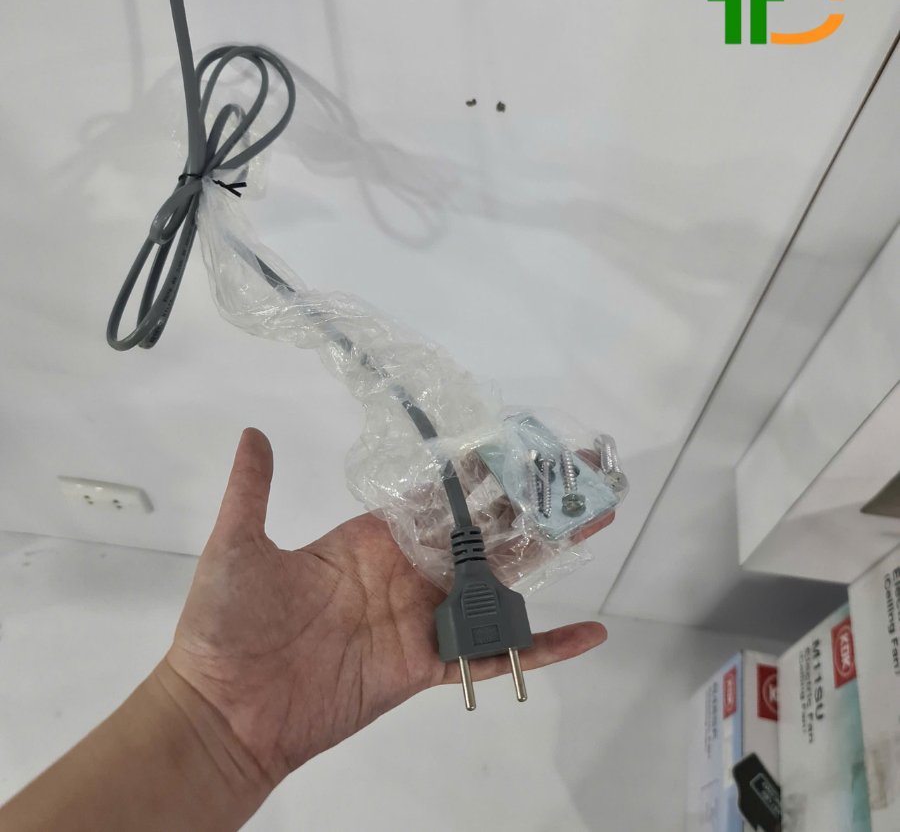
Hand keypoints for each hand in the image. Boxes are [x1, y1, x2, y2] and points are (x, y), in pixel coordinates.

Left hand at [165, 428, 611, 788]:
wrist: (225, 711)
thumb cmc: (227, 628)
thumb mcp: (238, 547)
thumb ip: (253, 490)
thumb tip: (253, 433)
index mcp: (372, 540)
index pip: (439, 498)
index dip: (481, 474)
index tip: (522, 447)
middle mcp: (406, 573)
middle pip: (482, 533)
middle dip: (531, 503)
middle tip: (581, 475)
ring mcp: (421, 619)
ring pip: (497, 583)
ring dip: (547, 557)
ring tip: (594, 525)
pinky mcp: (427, 664)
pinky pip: (491, 653)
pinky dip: (539, 646)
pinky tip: (585, 633)